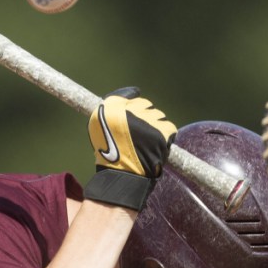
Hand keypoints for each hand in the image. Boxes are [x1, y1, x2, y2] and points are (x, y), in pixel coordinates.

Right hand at [83, 87, 176, 210]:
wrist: (121, 175)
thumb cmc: (110, 152)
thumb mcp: (99, 126)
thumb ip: (113, 105)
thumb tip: (134, 92)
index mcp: (111, 108)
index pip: (129, 96)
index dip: (132, 108)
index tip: (131, 119)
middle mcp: (129, 111)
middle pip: (146, 105)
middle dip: (144, 116)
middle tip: (138, 134)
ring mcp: (146, 121)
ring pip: (158, 116)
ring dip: (155, 126)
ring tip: (147, 142)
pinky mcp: (160, 133)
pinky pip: (169, 127)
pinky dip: (165, 135)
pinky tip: (156, 145)